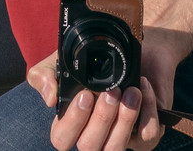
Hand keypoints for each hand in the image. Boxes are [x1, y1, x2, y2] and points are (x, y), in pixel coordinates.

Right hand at [30, 60, 162, 150]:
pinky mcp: (144, 136)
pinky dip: (147, 113)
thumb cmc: (92, 61)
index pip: (62, 138)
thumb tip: (50, 98)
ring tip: (131, 92)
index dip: (72, 122)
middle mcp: (94, 135)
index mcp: (71, 123)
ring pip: (116, 149)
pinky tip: (143, 90)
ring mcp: (119, 138)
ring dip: (124, 120)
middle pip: (90, 146)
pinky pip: (146, 137)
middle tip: (112, 92)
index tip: (85, 95)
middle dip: (101, 119)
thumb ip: (45, 75)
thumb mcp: (61, 61)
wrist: (130, 51)